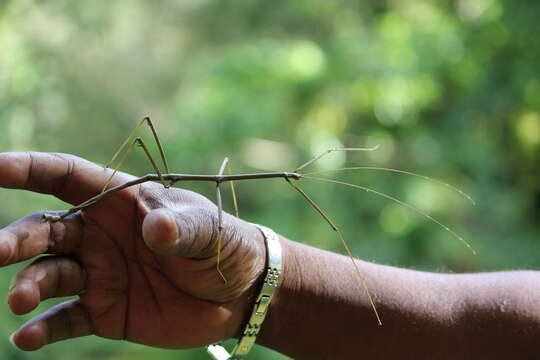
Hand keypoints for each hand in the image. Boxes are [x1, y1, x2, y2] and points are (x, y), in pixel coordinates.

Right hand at [0, 152, 265, 350]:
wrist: (238, 294)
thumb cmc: (224, 246)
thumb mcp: (209, 230)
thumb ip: (183, 227)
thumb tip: (157, 230)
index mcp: (122, 202)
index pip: (66, 176)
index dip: (28, 168)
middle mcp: (101, 234)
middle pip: (45, 229)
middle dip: (16, 238)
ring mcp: (99, 273)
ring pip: (48, 274)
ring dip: (29, 285)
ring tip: (20, 302)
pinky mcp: (104, 311)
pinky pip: (64, 320)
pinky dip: (43, 329)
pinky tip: (28, 338)